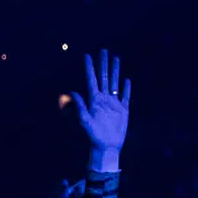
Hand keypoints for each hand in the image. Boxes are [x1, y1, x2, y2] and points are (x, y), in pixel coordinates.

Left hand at [69, 50, 130, 166]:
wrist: (107, 147)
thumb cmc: (94, 135)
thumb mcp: (85, 120)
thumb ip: (79, 105)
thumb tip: (71, 91)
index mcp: (94, 100)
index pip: (91, 80)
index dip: (89, 67)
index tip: (87, 55)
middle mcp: (103, 99)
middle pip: (103, 77)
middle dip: (103, 64)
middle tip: (103, 50)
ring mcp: (113, 103)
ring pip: (114, 82)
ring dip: (115, 70)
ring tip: (116, 58)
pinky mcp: (123, 110)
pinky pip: (125, 96)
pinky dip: (126, 88)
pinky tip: (126, 80)